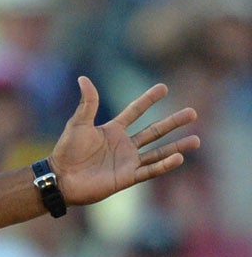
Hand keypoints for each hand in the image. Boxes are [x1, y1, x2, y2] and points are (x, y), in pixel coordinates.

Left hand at [48, 78, 199, 207]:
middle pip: (154, 131)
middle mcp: (123, 145)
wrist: (59, 178)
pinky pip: (149, 170)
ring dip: (177, 146)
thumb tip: (83, 78)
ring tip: (197, 140)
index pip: (135, 111)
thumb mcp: (78, 124)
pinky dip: (164, 164)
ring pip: (158, 152)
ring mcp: (127, 161)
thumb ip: (87, 103)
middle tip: (193, 112)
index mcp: (113, 130)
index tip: (163, 88)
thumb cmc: (66, 152)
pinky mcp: (126, 177)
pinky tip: (178, 158)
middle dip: (173, 122)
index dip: (148, 100)